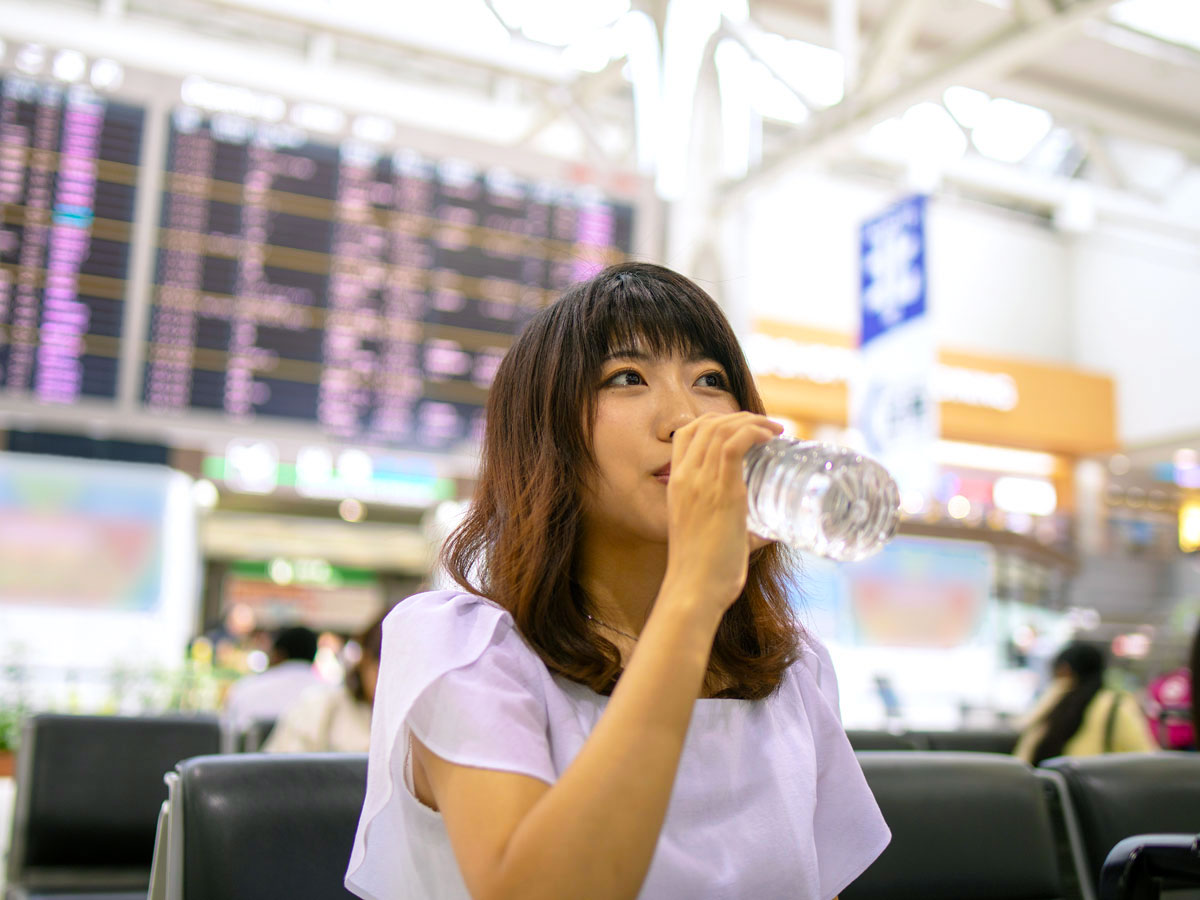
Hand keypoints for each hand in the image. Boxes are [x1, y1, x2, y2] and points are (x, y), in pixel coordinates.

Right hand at [660, 412, 782, 616]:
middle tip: (766, 427)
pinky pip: (735, 444)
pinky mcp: (723, 492)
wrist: (693, 589)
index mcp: (676, 484)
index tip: (742, 427)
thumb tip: (769, 533)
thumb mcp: (710, 538)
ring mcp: (702, 482)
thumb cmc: (703, 572)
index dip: (715, 421)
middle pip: (707, 424)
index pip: (687, 433)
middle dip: (739, 416)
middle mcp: (686, 477)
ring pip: (723, 429)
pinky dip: (754, 432)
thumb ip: (739, 531)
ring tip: (775, 429)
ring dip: (753, 421)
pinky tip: (770, 436)